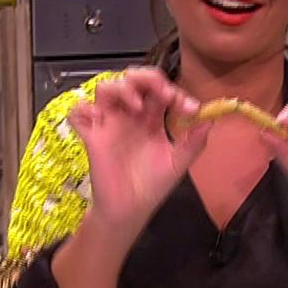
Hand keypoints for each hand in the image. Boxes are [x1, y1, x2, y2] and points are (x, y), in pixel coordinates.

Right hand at [67, 68, 206, 238]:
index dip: (175, 92)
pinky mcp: (92, 137)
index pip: (160, 90)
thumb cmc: (152, 185)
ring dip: (121, 89)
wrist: (130, 210)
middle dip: (146, 77)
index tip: (188, 109)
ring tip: (137, 104)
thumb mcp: (177, 164)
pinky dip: (82, 110)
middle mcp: (130, 115)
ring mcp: (109, 123)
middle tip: (161, 91)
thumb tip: (209, 121)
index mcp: (152, 117)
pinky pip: (78, 114)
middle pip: (132, 79)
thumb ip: (193, 143)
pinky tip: (96, 117)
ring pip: (106, 88)